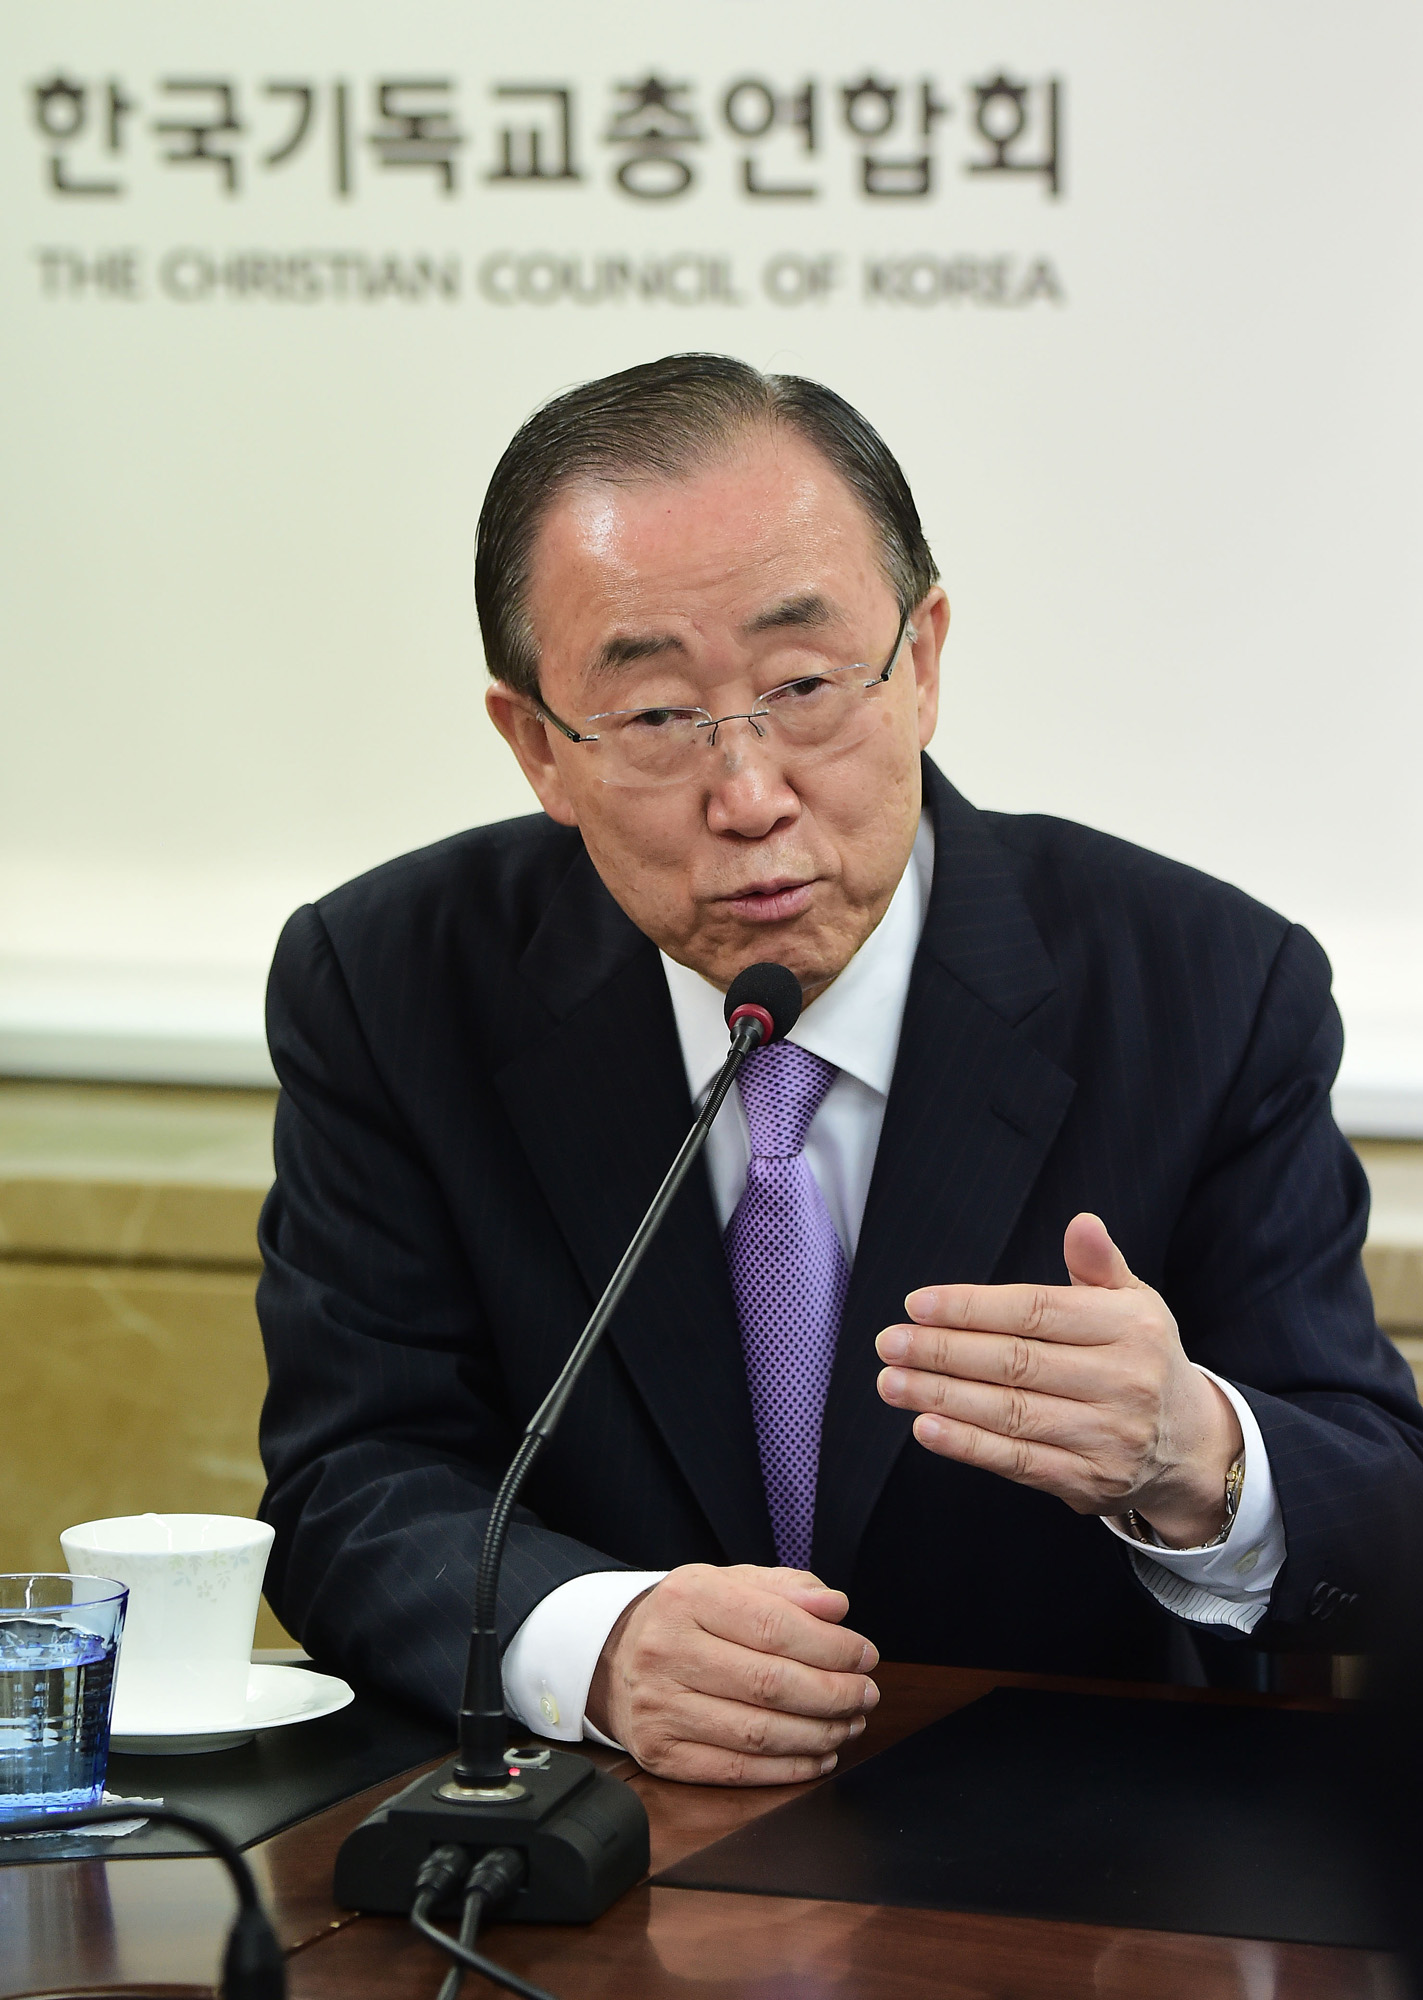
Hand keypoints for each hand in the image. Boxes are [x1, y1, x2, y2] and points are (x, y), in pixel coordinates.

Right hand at [585, 1563, 878, 1784]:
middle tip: (866, 1694)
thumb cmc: (687, 1618)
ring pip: (759, 1732)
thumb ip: (787, 1590)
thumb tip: (836, 1608)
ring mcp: (660, 1707)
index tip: (865, 1655)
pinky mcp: (661, 1754)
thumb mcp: (730, 1584)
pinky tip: (818, 1755)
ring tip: (849, 1723)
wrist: (613, 1657)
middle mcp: (666, 1650)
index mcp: (688, 1597)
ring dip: (819, 1734)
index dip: (831, 1647)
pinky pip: (737, 1769)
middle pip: (770, 1683)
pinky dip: (788, 1768)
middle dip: (834, 1694)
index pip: (774, 1626)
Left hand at [875, 1213, 1243, 1546]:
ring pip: (1010, 1413)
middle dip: (943, 1351)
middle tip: (889, 1342)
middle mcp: (1124, 1381)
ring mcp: (1107, 1436)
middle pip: (1016, 1362)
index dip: (973, 1307)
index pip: (1038, 1311)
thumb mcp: (1134, 1302)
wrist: (1190, 1447)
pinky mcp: (1089, 1481)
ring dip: (941, 1396)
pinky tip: (926, 1426)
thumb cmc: (1142, 1358)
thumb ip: (1098, 1264)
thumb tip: (1081, 1222)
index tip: (919, 1304)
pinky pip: (1018, 1461)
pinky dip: (967, 1445)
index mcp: (1131, 1326)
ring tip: (892, 1382)